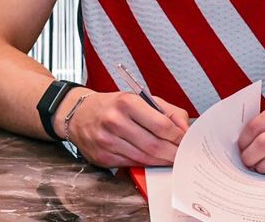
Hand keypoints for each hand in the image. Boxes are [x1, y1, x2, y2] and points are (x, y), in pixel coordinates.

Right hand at [63, 91, 188, 168]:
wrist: (78, 113)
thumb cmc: (112, 106)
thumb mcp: (139, 98)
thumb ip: (167, 111)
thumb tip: (185, 130)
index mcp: (126, 102)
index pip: (162, 125)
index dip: (179, 136)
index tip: (185, 140)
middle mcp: (114, 121)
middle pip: (155, 146)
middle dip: (173, 153)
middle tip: (181, 154)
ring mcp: (107, 141)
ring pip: (144, 159)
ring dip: (161, 161)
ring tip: (169, 158)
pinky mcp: (102, 157)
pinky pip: (132, 165)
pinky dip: (144, 164)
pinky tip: (150, 159)